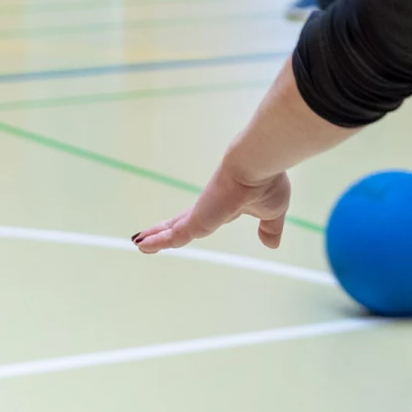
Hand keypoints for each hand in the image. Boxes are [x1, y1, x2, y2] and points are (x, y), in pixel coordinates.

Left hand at [133, 162, 291, 252]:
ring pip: (172, 229)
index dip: (187, 226)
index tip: (177, 230)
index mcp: (224, 207)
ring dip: (155, 237)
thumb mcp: (273, 213)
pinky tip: (142, 245)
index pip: (199, 219)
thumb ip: (270, 229)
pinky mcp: (196, 220)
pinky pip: (173, 235)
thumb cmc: (266, 182)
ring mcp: (200, 214)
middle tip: (146, 236)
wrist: (256, 166)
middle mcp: (208, 209)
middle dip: (164, 230)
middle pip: (179, 223)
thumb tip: (270, 245)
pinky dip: (157, 241)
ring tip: (138, 242)